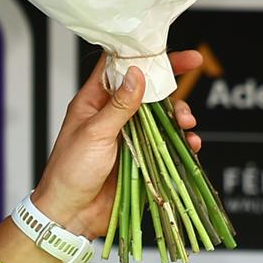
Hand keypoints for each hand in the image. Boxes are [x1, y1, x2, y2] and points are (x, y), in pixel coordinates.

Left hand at [31, 49, 204, 239]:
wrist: (70, 214)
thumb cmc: (69, 173)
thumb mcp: (94, 134)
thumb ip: (118, 106)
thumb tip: (137, 74)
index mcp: (94, 102)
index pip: (120, 67)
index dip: (144, 54)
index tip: (170, 48)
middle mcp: (113, 115)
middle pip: (148, 88)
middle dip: (171, 83)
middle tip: (193, 72)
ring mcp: (129, 136)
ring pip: (162, 115)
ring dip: (179, 115)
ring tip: (186, 123)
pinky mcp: (142, 157)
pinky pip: (168, 144)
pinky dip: (182, 142)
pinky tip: (190, 144)